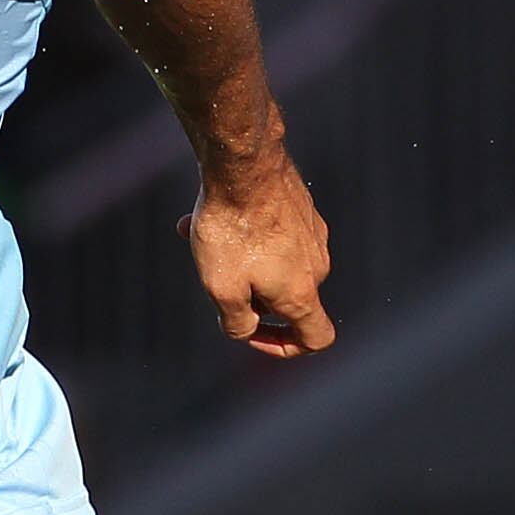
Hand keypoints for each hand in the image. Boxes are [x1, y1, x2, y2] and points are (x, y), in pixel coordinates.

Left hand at [181, 158, 334, 359]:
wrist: (244, 166)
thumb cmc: (232, 230)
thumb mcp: (222, 290)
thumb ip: (236, 321)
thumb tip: (246, 329)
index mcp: (302, 292)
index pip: (317, 338)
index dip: (286, 347)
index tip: (253, 332)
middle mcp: (316, 265)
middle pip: (284, 298)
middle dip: (246, 293)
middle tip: (209, 274)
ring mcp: (312, 235)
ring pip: (271, 262)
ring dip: (236, 260)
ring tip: (198, 240)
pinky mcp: (301, 210)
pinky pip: (271, 234)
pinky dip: (242, 235)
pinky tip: (202, 216)